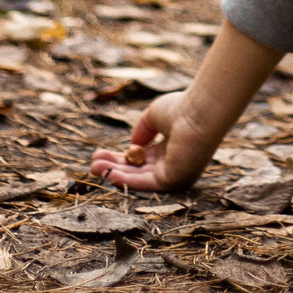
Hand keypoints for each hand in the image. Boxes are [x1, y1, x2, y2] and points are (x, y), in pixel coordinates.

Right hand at [90, 90, 214, 191]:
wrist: (199, 112)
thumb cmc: (181, 108)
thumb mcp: (155, 116)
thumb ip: (143, 130)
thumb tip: (132, 144)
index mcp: (168, 149)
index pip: (140, 158)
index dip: (119, 158)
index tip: (100, 154)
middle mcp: (171, 164)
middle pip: (136, 171)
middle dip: (114, 168)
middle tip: (92, 165)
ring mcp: (173, 173)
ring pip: (138, 178)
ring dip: (115, 175)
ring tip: (94, 168)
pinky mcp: (174, 180)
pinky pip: (147, 183)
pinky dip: (128, 181)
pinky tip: (110, 175)